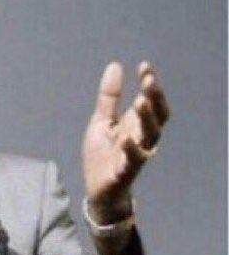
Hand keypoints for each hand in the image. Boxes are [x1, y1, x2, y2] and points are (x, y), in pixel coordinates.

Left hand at [82, 61, 169, 222]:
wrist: (97, 189)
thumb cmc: (102, 155)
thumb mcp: (102, 121)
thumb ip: (109, 97)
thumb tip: (115, 65)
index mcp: (136, 125)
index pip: (151, 101)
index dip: (151, 85)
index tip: (144, 66)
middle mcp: (141, 138)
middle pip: (158, 117)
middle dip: (155, 98)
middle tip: (148, 80)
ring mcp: (135, 155)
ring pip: (150, 137)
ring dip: (147, 119)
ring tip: (139, 102)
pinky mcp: (125, 172)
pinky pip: (133, 162)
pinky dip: (131, 150)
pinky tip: (124, 138)